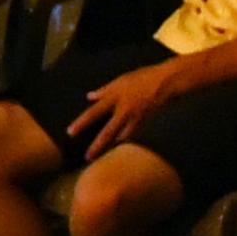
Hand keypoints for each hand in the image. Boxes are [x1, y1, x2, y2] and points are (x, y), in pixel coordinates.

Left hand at [67, 59, 186, 153]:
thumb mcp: (120, 80)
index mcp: (113, 97)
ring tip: (102, 156)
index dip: (81, 123)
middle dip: (97, 146)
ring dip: (112, 146)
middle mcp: (123, 109)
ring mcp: (136, 118)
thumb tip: (89, 97)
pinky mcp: (147, 122)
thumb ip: (104, 90)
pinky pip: (134, 135)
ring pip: (121, 136)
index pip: (93, 112)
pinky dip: (126, 140)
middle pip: (107, 131)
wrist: (166, 81)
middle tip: (87, 158)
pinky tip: (122, 147)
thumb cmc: (142, 77)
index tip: (69, 133)